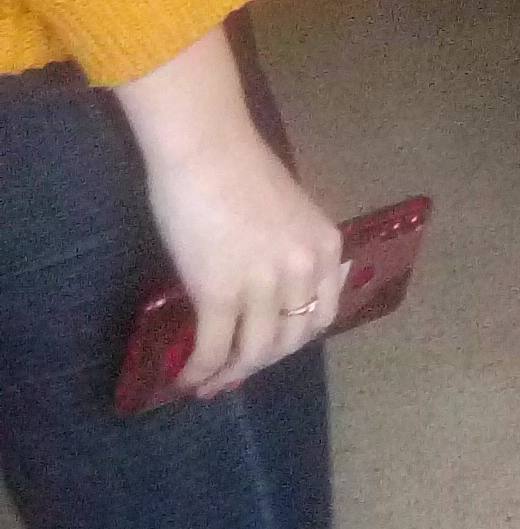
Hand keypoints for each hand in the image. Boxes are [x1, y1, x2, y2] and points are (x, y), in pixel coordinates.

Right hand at [115, 28, 343, 396]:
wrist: (205, 146)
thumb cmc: (239, 169)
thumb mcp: (288, 214)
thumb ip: (288, 251)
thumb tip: (266, 295)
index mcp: (326, 246)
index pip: (321, 315)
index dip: (293, 341)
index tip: (269, 349)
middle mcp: (304, 269)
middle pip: (288, 340)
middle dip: (259, 362)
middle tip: (231, 371)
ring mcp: (264, 282)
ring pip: (253, 352)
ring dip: (228, 374)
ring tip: (206, 382)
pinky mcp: (220, 292)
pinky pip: (213, 348)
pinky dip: (198, 372)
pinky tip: (184, 379)